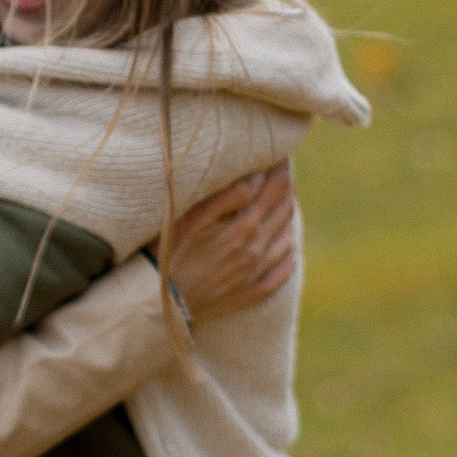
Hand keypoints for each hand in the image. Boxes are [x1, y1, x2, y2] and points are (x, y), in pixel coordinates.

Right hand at [166, 164, 297, 319]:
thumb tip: (255, 179)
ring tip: (286, 204)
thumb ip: (226, 198)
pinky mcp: (251, 292)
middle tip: (284, 174)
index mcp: (244, 226)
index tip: (280, 155)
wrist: (165, 301)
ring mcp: (256, 272)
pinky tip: (290, 252)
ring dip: (288, 218)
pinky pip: (281, 273)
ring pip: (286, 238)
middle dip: (286, 189)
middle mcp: (256, 248)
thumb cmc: (173, 253)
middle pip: (284, 210)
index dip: (279, 169)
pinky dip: (289, 259)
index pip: (274, 189)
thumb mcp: (194, 220)